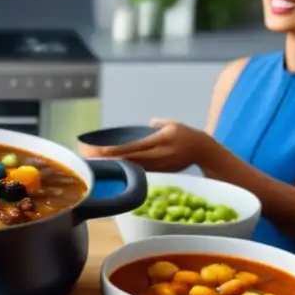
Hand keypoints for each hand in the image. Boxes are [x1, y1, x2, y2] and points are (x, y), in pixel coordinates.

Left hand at [79, 119, 213, 171]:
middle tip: (91, 159)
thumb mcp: (173, 123)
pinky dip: (127, 172)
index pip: (132, 146)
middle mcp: (158, 154)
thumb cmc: (187, 134)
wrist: (203, 151)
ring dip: (115, 168)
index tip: (99, 151)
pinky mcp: (160, 172)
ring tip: (99, 166)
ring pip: (132, 168)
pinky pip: (140, 172)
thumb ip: (158, 123)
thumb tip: (148, 122)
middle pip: (129, 159)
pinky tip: (115, 172)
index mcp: (159, 140)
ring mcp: (159, 165)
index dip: (114, 150)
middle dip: (110, 160)